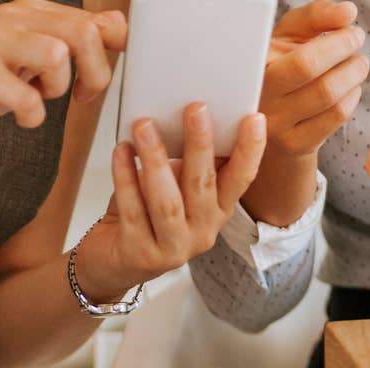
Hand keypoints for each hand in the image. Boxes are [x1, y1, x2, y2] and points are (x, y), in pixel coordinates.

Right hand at [0, 0, 124, 154]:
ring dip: (57, 89)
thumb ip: (71, 40)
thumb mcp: (32, 60)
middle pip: (83, 33)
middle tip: (81, 96)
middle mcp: (10, 16)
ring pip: (57, 56)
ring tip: (38, 98)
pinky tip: (19, 115)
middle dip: (94, 72)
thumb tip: (119, 23)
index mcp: (30, 10)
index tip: (102, 74)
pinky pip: (27, 96)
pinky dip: (32, 115)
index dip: (113, 50)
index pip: (94, 19)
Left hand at [73, 103, 266, 297]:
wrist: (114, 261)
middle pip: (204, 184)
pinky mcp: (139, 254)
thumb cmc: (148, 211)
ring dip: (156, 159)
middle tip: (196, 108)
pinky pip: (132, 210)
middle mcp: (202, 232)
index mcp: (218, 211)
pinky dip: (125, 177)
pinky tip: (121, 152)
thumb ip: (189, 161)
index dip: (251, 150)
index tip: (254, 119)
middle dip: (201, 144)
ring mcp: (172, 248)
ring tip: (145, 126)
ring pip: (167, 201)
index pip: (242, 179)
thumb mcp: (177, 186)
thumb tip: (193, 115)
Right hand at [258, 0, 368, 157]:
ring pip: (328, 97)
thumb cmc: (283, 60)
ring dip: (354, 74)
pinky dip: (352, 96)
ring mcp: (274, 125)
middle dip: (346, 52)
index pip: (300, 58)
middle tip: (357, 40)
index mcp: (253, 65)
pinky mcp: (294, 143)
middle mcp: (258, 97)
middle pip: (315, 76)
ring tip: (357, 62)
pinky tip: (350, 87)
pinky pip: (335, 117)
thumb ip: (317, 14)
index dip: (336, 42)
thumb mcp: (291, 31)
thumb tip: (348, 12)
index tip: (351, 29)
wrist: (273, 111)